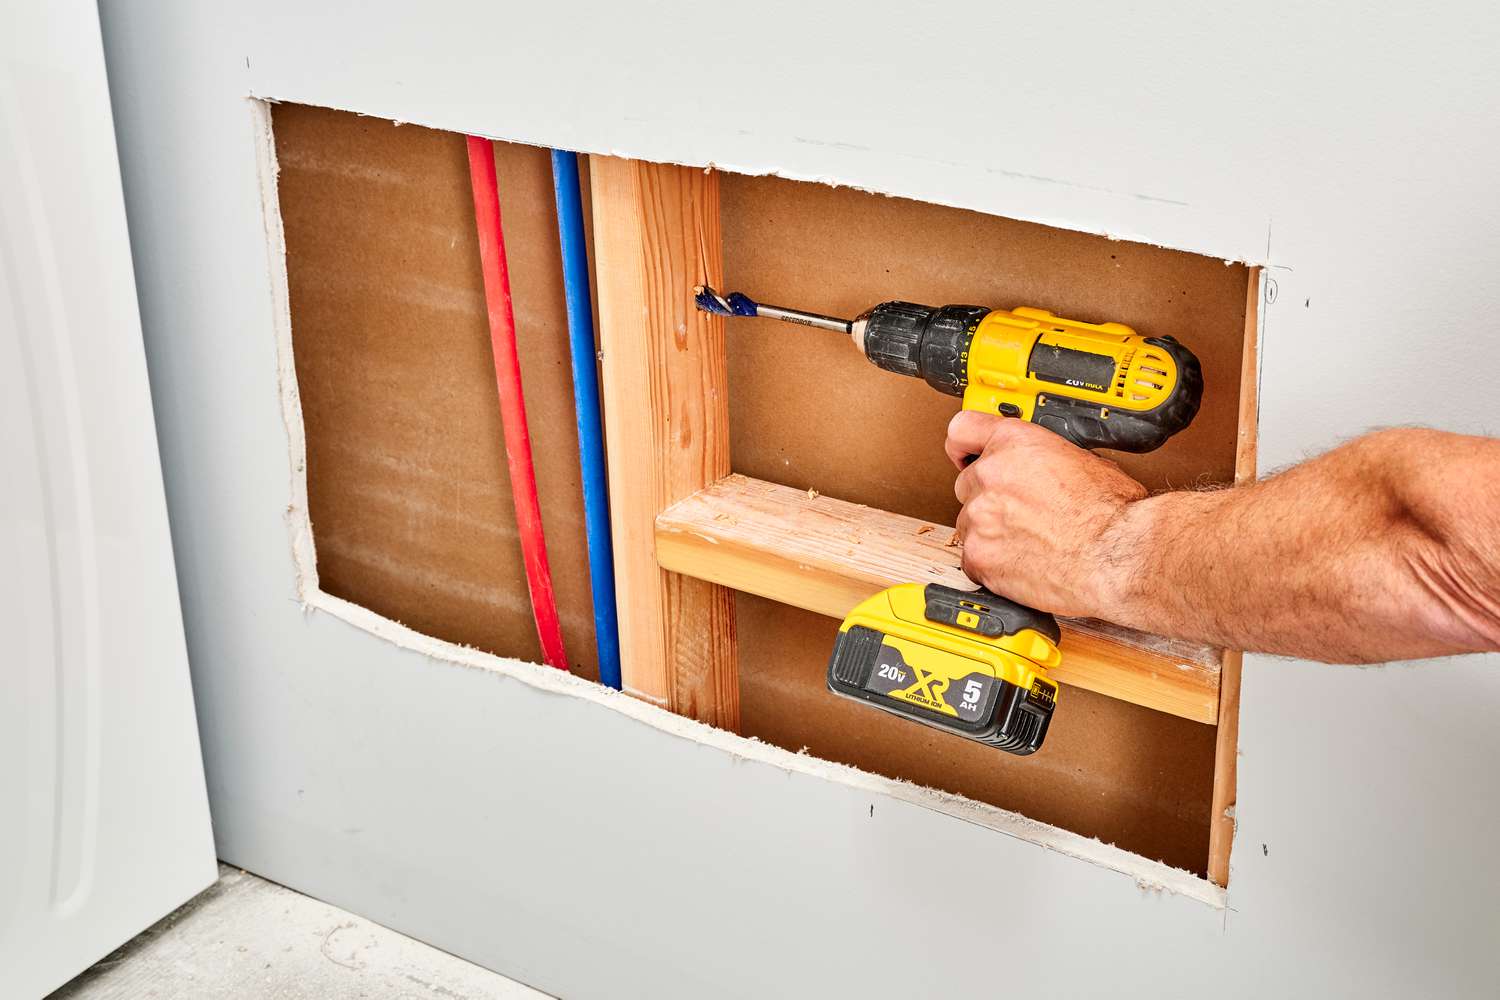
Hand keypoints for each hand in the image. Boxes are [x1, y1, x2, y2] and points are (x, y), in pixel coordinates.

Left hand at [946, 411, 1147, 617]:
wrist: (1118, 558)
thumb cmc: (1113, 515)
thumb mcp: (1086, 461)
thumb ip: (1048, 458)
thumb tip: (1047, 466)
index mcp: (1015, 443)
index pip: (963, 429)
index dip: (964, 445)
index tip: (964, 454)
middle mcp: (990, 474)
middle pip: (968, 484)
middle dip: (990, 498)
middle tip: (1021, 514)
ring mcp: (979, 516)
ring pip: (969, 523)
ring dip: (991, 532)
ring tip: (1029, 543)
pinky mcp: (977, 555)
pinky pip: (972, 558)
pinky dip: (992, 565)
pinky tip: (1022, 565)